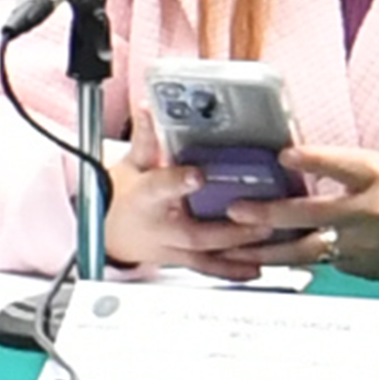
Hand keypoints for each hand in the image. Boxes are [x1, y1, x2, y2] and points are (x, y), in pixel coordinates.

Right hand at [101, 107, 276, 280]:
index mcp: (146, 196)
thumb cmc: (122, 197)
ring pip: (208, 256)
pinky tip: (256, 269)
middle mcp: (161, 228)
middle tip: (260, 217)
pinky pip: (209, 269)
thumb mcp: (132, 164)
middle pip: (196, 232)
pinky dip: (233, 272)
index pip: (161, 188)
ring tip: (269, 239)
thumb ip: (146, 138)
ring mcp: (173, 250)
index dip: (179, 182)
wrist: (109, 233)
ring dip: (239, 251)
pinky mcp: (183, 262)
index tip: (198, 175)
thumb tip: (149, 107)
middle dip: (229, 228)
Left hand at [222, 145, 378, 284]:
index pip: (343, 166)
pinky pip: (319, 262)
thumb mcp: (378, 165)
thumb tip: (286, 160)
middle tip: (236, 211)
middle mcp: (369, 213)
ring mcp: (363, 247)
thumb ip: (337, 165)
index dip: (313, 160)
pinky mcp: (358, 270)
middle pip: (315, 215)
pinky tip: (258, 259)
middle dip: (271, 214)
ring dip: (266, 251)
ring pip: (307, 251)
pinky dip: (288, 261)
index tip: (283, 155)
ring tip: (231, 248)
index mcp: (376, 178)